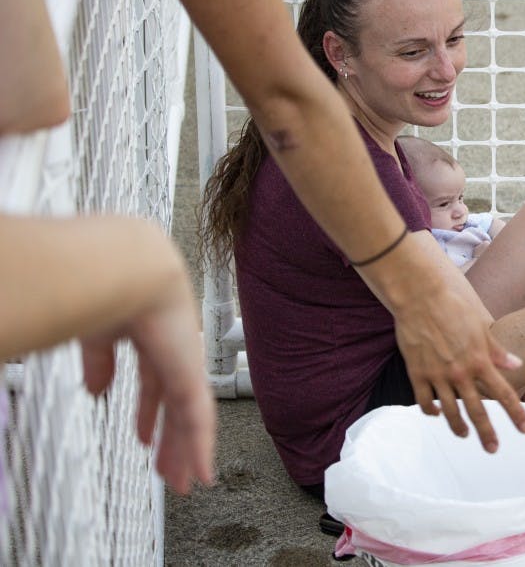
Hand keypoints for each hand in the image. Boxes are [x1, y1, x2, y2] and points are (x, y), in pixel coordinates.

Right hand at [79, 270, 214, 494]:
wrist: (126, 269)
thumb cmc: (108, 284)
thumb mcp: (98, 333)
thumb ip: (100, 363)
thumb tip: (96, 392)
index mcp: (151, 340)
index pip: (155, 386)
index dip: (148, 414)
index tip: (144, 436)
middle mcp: (174, 354)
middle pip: (176, 408)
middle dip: (170, 440)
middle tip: (168, 469)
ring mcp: (186, 365)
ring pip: (190, 420)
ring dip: (185, 453)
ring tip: (184, 481)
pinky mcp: (191, 375)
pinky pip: (200, 420)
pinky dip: (201, 449)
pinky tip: (202, 472)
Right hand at [362, 232, 524, 451]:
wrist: (419, 293)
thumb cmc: (454, 302)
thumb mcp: (482, 323)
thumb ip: (497, 349)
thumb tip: (516, 364)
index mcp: (480, 359)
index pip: (503, 393)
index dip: (515, 414)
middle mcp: (460, 372)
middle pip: (477, 410)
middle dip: (486, 433)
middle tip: (492, 448)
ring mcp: (437, 375)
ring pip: (449, 411)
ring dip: (458, 427)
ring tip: (463, 435)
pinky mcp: (416, 372)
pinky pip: (424, 401)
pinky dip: (430, 411)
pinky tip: (435, 414)